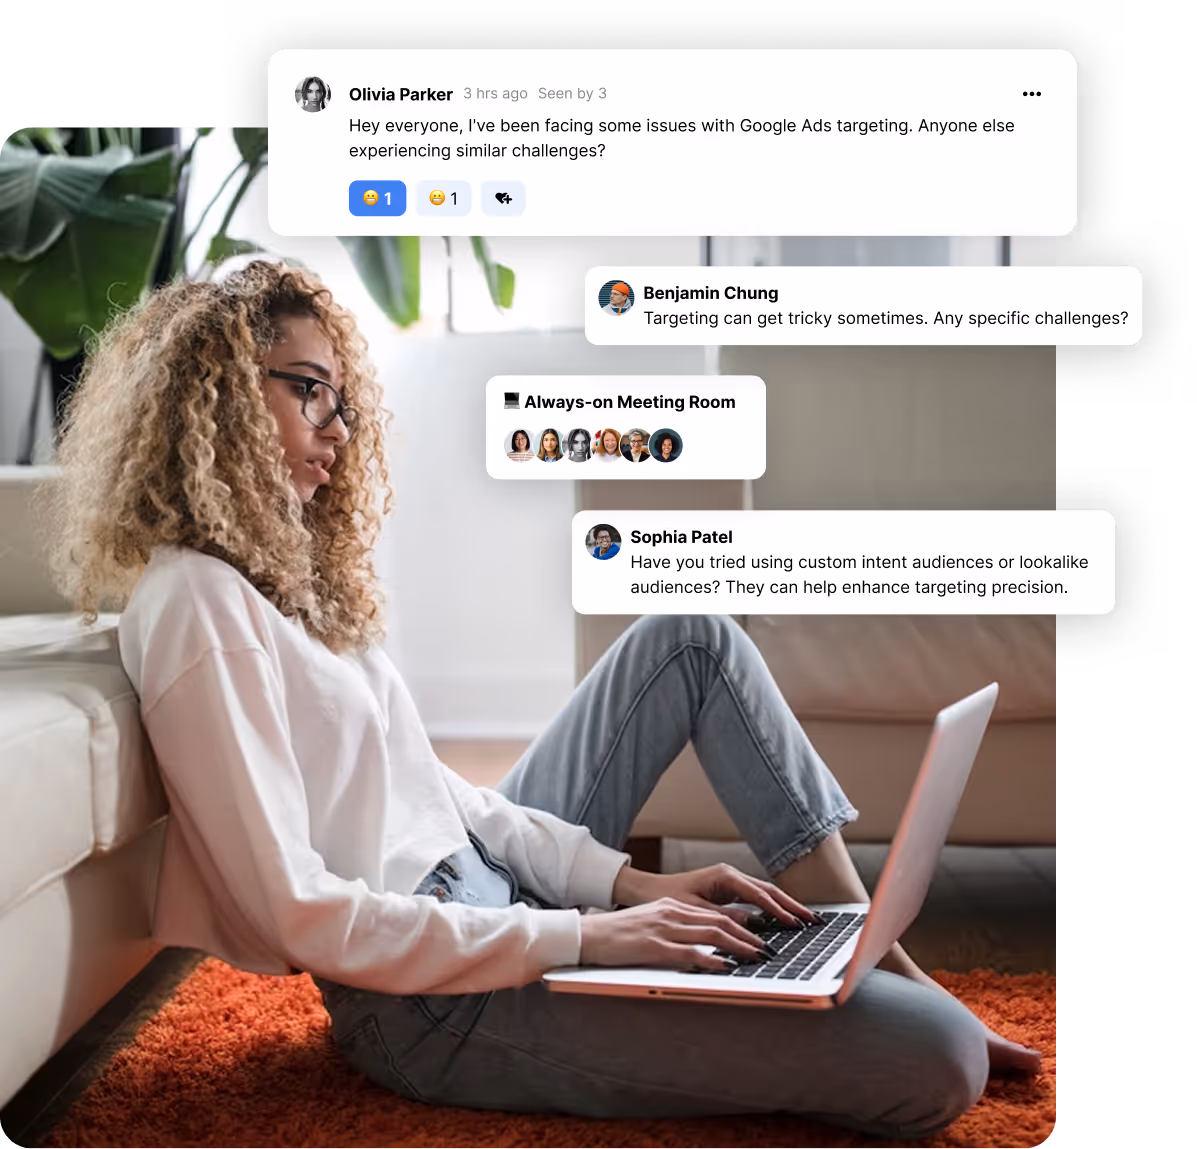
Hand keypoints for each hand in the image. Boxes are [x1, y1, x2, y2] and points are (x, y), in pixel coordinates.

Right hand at [578, 897, 777, 971]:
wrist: (588, 935)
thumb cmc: (617, 934)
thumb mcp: (650, 923)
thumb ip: (675, 928)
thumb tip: (702, 943)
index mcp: (672, 906)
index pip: (715, 914)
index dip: (741, 926)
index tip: (759, 937)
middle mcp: (672, 912)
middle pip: (719, 922)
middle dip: (748, 936)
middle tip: (768, 949)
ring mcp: (663, 929)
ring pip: (711, 934)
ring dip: (739, 947)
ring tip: (757, 957)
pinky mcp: (654, 947)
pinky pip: (690, 953)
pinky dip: (711, 959)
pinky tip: (726, 967)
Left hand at [612, 862, 817, 928]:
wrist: (649, 891)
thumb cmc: (668, 899)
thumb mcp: (695, 911)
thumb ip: (724, 918)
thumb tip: (753, 926)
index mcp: (724, 876)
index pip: (759, 894)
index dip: (778, 910)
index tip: (795, 924)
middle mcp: (731, 875)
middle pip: (769, 890)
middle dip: (792, 905)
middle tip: (813, 920)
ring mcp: (731, 881)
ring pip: (765, 894)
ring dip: (785, 906)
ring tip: (806, 920)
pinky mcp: (729, 890)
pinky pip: (756, 899)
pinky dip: (772, 908)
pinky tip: (784, 919)